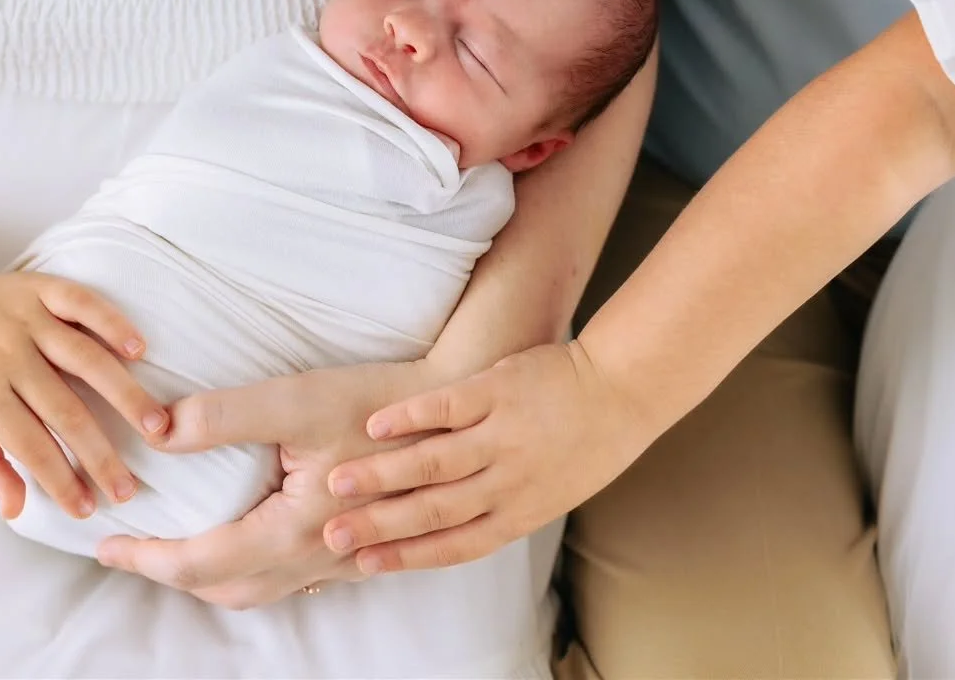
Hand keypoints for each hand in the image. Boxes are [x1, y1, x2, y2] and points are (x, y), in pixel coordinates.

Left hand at [0, 266, 169, 520]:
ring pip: (86, 359)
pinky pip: (83, 304)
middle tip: (128, 489)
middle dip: (100, 455)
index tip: (87, 509)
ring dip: (125, 395)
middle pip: (65, 411)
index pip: (29, 445)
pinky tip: (140, 350)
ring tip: (157, 427)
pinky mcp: (41, 288)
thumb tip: (15, 508)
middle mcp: (7, 353)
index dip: (60, 480)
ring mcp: (27, 318)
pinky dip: (113, 323)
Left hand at [95, 361, 433, 608]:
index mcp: (295, 531)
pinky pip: (287, 579)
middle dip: (169, 574)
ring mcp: (341, 560)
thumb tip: (157, 431)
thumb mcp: (295, 399)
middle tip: (127, 551)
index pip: (201, 561)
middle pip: (225, 588)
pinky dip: (246, 571)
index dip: (147, 556)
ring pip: (257, 589)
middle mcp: (318, 557)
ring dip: (207, 578)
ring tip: (172, 551)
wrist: (456, 416)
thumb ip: (222, 416)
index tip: (107, 543)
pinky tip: (239, 544)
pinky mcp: (356, 549)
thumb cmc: (378, 402)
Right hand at [321, 341, 659, 572]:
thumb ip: (492, 506)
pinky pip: (447, 407)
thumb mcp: (544, 492)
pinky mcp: (499, 390)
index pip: (453, 544)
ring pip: (435, 462)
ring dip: (383, 473)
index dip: (405, 556)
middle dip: (380, 524)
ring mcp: (504, 435)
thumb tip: (431, 521)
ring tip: (339, 480)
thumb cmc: (581, 446)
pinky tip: (375, 424)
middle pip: (434, 510)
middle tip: (333, 532)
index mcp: (518, 512)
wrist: (621, 391)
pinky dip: (409, 416)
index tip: (361, 563)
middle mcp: (509, 481)